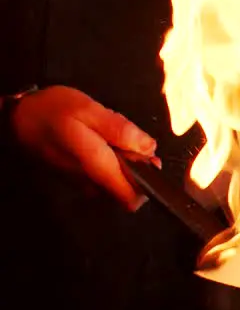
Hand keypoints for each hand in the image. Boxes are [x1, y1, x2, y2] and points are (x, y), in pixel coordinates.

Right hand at [9, 86, 157, 210]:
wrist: (19, 116)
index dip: (147, 185)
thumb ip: (121, 131)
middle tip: (130, 141)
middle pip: (126, 190)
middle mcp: (89, 181)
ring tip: (111, 137)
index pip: (130, 199)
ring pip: (115, 181)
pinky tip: (101, 141)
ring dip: (123, 162)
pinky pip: (102, 175)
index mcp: (96, 167)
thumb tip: (149, 148)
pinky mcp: (75, 177)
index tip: (150, 162)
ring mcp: (81, 181)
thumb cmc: (54, 109)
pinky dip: (109, 161)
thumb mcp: (91, 110)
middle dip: (137, 168)